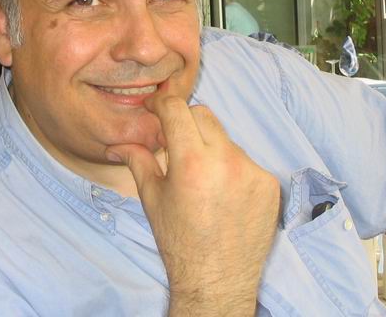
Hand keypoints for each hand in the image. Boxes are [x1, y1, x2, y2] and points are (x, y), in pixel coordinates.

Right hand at [106, 89, 279, 315]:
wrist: (216, 281)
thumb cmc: (179, 242)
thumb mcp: (152, 198)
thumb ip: (138, 160)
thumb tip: (116, 144)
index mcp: (192, 162)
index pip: (177, 109)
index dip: (162, 103)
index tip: (155, 108)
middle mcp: (226, 161)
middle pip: (203, 115)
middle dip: (186, 123)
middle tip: (175, 143)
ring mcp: (253, 171)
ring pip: (226, 139)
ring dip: (210, 148)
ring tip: (202, 179)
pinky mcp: (269, 184)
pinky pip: (247, 161)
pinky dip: (232, 168)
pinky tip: (224, 193)